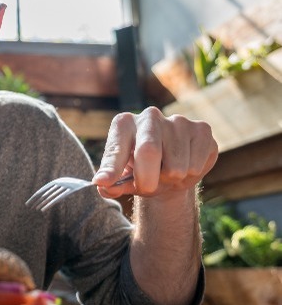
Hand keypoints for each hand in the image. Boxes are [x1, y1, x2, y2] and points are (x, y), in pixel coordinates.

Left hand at [92, 107, 217, 198]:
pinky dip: (191, 176)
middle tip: (147, 188)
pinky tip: (186, 165)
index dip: (111, 168)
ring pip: (177, 167)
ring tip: (168, 173)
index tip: (103, 182)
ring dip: (172, 179)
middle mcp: (149, 116)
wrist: (172, 169)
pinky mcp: (202, 129)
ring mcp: (178, 120)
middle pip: (149, 151)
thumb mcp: (123, 180)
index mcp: (124, 124)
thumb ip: (112, 185)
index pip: (116, 148)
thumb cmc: (141, 171)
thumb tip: (103, 185)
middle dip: (147, 179)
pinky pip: (196, 166)